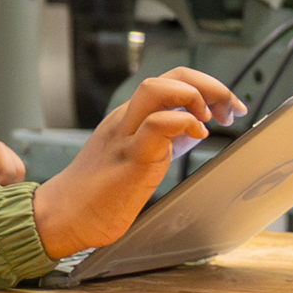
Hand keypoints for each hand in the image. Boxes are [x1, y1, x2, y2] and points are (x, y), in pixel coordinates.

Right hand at [32, 67, 248, 256]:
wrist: (64, 217)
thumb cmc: (99, 194)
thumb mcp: (140, 156)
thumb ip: (165, 139)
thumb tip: (194, 129)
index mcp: (130, 118)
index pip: (172, 80)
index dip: (208, 87)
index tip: (228, 108)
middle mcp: (126, 119)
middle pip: (171, 75)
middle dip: (210, 86)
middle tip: (229, 110)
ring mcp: (125, 135)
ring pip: (157, 88)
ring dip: (195, 97)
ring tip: (210, 120)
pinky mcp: (129, 156)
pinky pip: (156, 125)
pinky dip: (184, 123)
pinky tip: (197, 136)